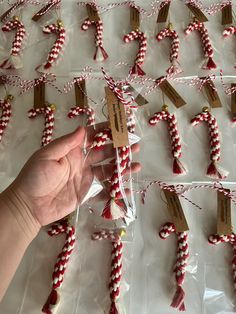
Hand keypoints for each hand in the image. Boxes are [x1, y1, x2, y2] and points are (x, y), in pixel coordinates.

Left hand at [1, 124, 139, 229]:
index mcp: (72, 150)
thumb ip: (66, 143)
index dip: (106, 131)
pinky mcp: (86, 194)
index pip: (92, 137)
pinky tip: (126, 187)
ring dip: (122, 167)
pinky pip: (103, 191)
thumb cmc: (35, 177)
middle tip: (135, 146)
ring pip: (108, 171)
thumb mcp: (47, 155)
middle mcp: (82, 162)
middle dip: (120, 149)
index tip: (121, 126)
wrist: (29, 206)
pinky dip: (115, 190)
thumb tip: (83, 128)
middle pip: (104, 153)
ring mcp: (85, 178)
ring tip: (137, 165)